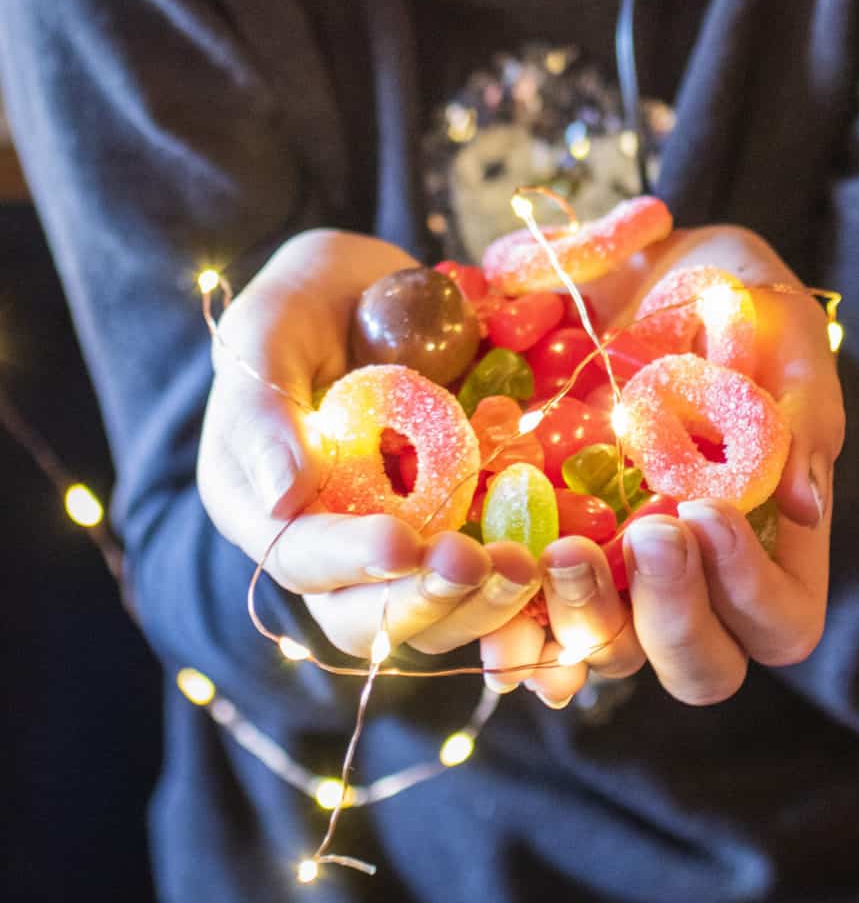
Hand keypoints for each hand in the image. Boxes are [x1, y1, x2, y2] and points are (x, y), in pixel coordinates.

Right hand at [197, 229, 541, 659]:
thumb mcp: (269, 329)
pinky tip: (554, 566)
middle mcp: (324, 540)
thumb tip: (281, 497)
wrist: (369, 288)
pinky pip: (481, 578)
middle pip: (364, 614)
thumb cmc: (304, 300)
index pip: (299, 558)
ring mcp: (392, 540)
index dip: (351, 560)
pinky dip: (516, 587)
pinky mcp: (452, 529)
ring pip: (428, 614)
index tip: (404, 543)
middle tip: (482, 563)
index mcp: (261, 504)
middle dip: (425, 599)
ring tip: (526, 567)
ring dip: (480, 603)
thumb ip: (263, 409)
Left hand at [482, 223, 844, 704]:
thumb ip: (799, 408)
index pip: (781, 622)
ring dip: (584, 617)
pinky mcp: (546, 543)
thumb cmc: (731, 296)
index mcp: (773, 541)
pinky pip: (527, 612)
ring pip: (607, 652)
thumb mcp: (781, 328)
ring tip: (562, 551)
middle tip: (646, 536)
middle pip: (699, 666)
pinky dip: (507, 616)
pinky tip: (489, 580)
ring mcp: (618, 571)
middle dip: (671, 616)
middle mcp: (698, 578)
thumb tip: (804, 503)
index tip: (707, 509)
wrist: (637, 265)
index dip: (748, 590)